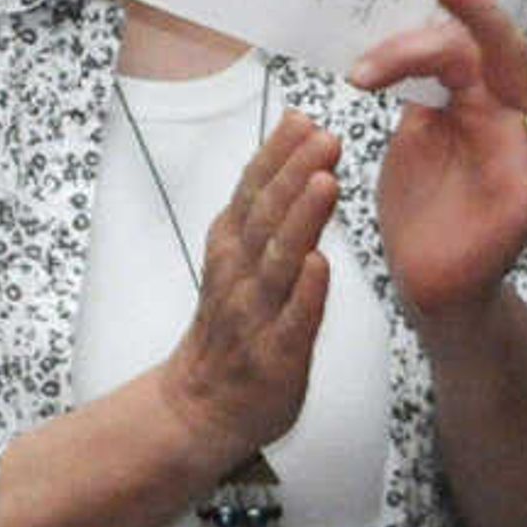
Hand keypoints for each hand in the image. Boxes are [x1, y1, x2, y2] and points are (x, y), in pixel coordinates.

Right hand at [159, 111, 340, 465]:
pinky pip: (291, 322)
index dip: (276, 155)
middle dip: (293, 174)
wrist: (202, 408)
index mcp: (231, 249)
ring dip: (301, 222)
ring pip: (278, 263)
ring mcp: (255, 316)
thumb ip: (263, 211)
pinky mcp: (275, 357)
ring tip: (325, 183)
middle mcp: (239, 276)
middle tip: (323, 137)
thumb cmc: (231, 328)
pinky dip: (304, 295)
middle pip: (265, 218)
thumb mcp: (236, 260)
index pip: (252, 192)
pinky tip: (319, 267)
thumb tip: (294, 149)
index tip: (302, 118)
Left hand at [350, 0, 526, 325]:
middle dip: (480, 15)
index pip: (449, 51)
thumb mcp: (412, 139)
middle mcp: (504, 116)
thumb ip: (417, 95)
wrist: (423, 276)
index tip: (360, 74)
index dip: (404, 52)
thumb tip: (401, 48)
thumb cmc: (423, 202)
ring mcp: (522, 154)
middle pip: (504, 54)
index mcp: (469, 97)